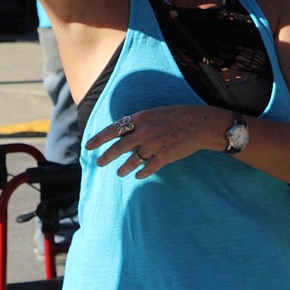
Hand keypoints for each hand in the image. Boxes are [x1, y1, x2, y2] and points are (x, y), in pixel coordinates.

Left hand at [86, 106, 224, 179]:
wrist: (200, 123)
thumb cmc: (177, 116)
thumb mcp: (154, 113)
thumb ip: (138, 123)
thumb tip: (121, 133)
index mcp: (141, 118)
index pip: (113, 129)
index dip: (99, 138)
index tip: (88, 146)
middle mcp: (145, 131)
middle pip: (119, 147)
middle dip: (106, 156)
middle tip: (98, 163)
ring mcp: (155, 144)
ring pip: (132, 160)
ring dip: (124, 168)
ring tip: (119, 173)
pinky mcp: (165, 156)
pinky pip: (148, 168)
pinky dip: (141, 173)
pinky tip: (137, 175)